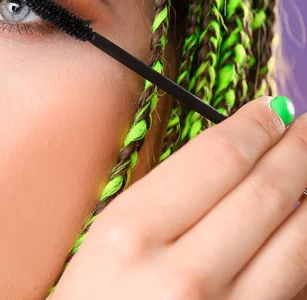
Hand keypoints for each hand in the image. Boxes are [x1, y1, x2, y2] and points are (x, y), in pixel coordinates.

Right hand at [50, 97, 306, 299]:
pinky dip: (304, 247)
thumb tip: (232, 161)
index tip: (275, 109)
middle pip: (266, 192)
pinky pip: (295, 286)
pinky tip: (301, 223)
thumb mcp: (105, 243)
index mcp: (130, 234)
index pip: (217, 159)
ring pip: (299, 241)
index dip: (255, 126)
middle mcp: (182, 274)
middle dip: (298, 150)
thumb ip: (164, 203)